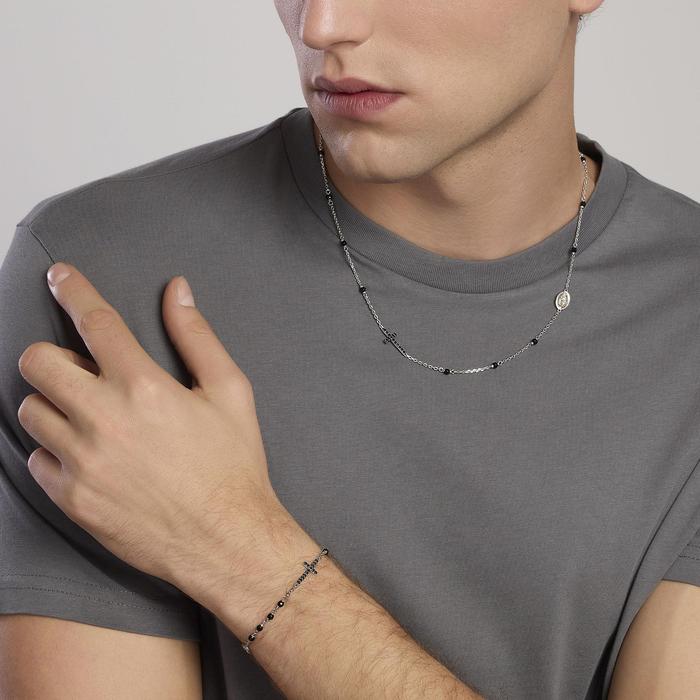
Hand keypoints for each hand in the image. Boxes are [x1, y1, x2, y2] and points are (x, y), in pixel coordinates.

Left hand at [16, 261, 285, 594]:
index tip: (58, 275)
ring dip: (53, 403)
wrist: (227, 539)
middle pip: (38, 362)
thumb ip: (198, 337)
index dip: (73, 290)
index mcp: (145, 387)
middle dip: (51, 354)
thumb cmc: (233, 464)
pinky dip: (54, 450)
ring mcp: (83, 463)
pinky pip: (37, 460)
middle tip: (78, 367)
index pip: (95, 322)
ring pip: (30, 411)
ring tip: (88, 415)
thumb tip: (177, 291)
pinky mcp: (72, 499)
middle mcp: (105, 420)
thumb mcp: (231, 392)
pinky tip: (88, 455)